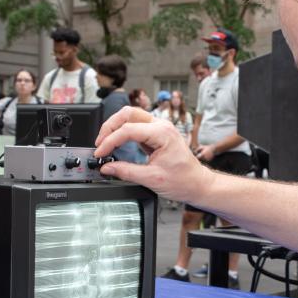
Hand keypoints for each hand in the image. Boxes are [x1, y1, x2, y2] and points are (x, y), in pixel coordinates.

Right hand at [94, 107, 214, 202]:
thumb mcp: (151, 179)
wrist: (197, 184)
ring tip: (104, 142)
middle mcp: (161, 125)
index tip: (100, 153)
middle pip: (127, 113)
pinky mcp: (156, 133)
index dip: (110, 141)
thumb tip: (107, 168)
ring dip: (115, 127)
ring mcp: (159, 127)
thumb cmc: (183, 180)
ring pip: (130, 116)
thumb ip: (126, 172)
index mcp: (162, 133)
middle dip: (110, 127)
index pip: (128, 130)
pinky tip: (116, 142)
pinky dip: (122, 132)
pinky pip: (135, 125)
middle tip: (99, 143)